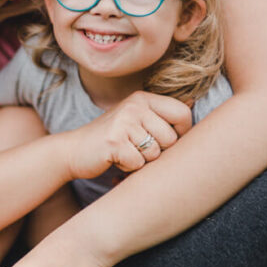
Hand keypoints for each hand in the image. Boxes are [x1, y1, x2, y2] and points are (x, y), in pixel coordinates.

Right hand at [63, 91, 191, 179]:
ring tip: (126, 153)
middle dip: (158, 152)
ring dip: (142, 161)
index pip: (182, 113)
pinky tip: (116, 160)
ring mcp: (123, 122)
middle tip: (137, 149)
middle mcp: (134, 105)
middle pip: (171, 138)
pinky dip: (128, 168)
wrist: (73, 150)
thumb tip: (193, 102)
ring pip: (156, 153)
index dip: (182, 133)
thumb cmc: (111, 139)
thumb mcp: (135, 119)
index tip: (167, 142)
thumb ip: (160, 114)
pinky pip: (138, 164)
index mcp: (143, 98)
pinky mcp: (114, 141)